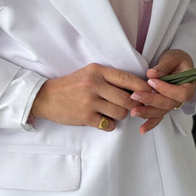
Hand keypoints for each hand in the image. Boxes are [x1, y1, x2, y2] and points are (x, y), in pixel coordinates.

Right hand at [30, 63, 153, 130]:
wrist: (45, 97)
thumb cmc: (70, 86)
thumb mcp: (88, 74)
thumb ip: (108, 79)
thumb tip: (135, 88)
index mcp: (97, 71)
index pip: (127, 78)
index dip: (142, 87)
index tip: (150, 92)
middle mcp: (94, 84)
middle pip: (128, 98)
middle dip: (134, 105)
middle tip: (134, 108)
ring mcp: (90, 101)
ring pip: (120, 112)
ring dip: (120, 115)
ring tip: (112, 113)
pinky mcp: (85, 117)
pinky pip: (109, 124)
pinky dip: (110, 124)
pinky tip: (103, 120)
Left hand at [129, 49, 195, 134]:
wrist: (175, 62)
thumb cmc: (176, 59)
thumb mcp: (172, 57)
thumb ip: (163, 66)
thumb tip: (151, 74)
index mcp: (189, 85)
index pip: (181, 93)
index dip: (166, 89)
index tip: (151, 81)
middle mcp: (183, 97)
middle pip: (169, 104)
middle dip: (151, 101)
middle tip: (136, 96)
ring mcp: (173, 103)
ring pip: (162, 112)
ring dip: (148, 113)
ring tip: (134, 112)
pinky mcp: (164, 106)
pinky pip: (159, 116)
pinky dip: (150, 123)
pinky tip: (142, 130)